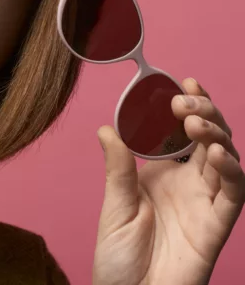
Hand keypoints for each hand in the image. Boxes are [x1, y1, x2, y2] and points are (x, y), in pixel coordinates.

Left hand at [92, 78, 244, 284]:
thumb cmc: (119, 257)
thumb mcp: (114, 205)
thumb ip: (118, 168)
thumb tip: (106, 127)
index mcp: (162, 173)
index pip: (180, 132)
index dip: (187, 106)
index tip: (182, 82)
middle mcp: (187, 183)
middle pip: (208, 138)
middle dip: (203, 112)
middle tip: (185, 99)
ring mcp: (204, 203)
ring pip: (225, 159)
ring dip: (217, 135)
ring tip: (195, 121)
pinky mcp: (216, 226)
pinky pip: (233, 194)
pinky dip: (232, 171)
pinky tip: (219, 153)